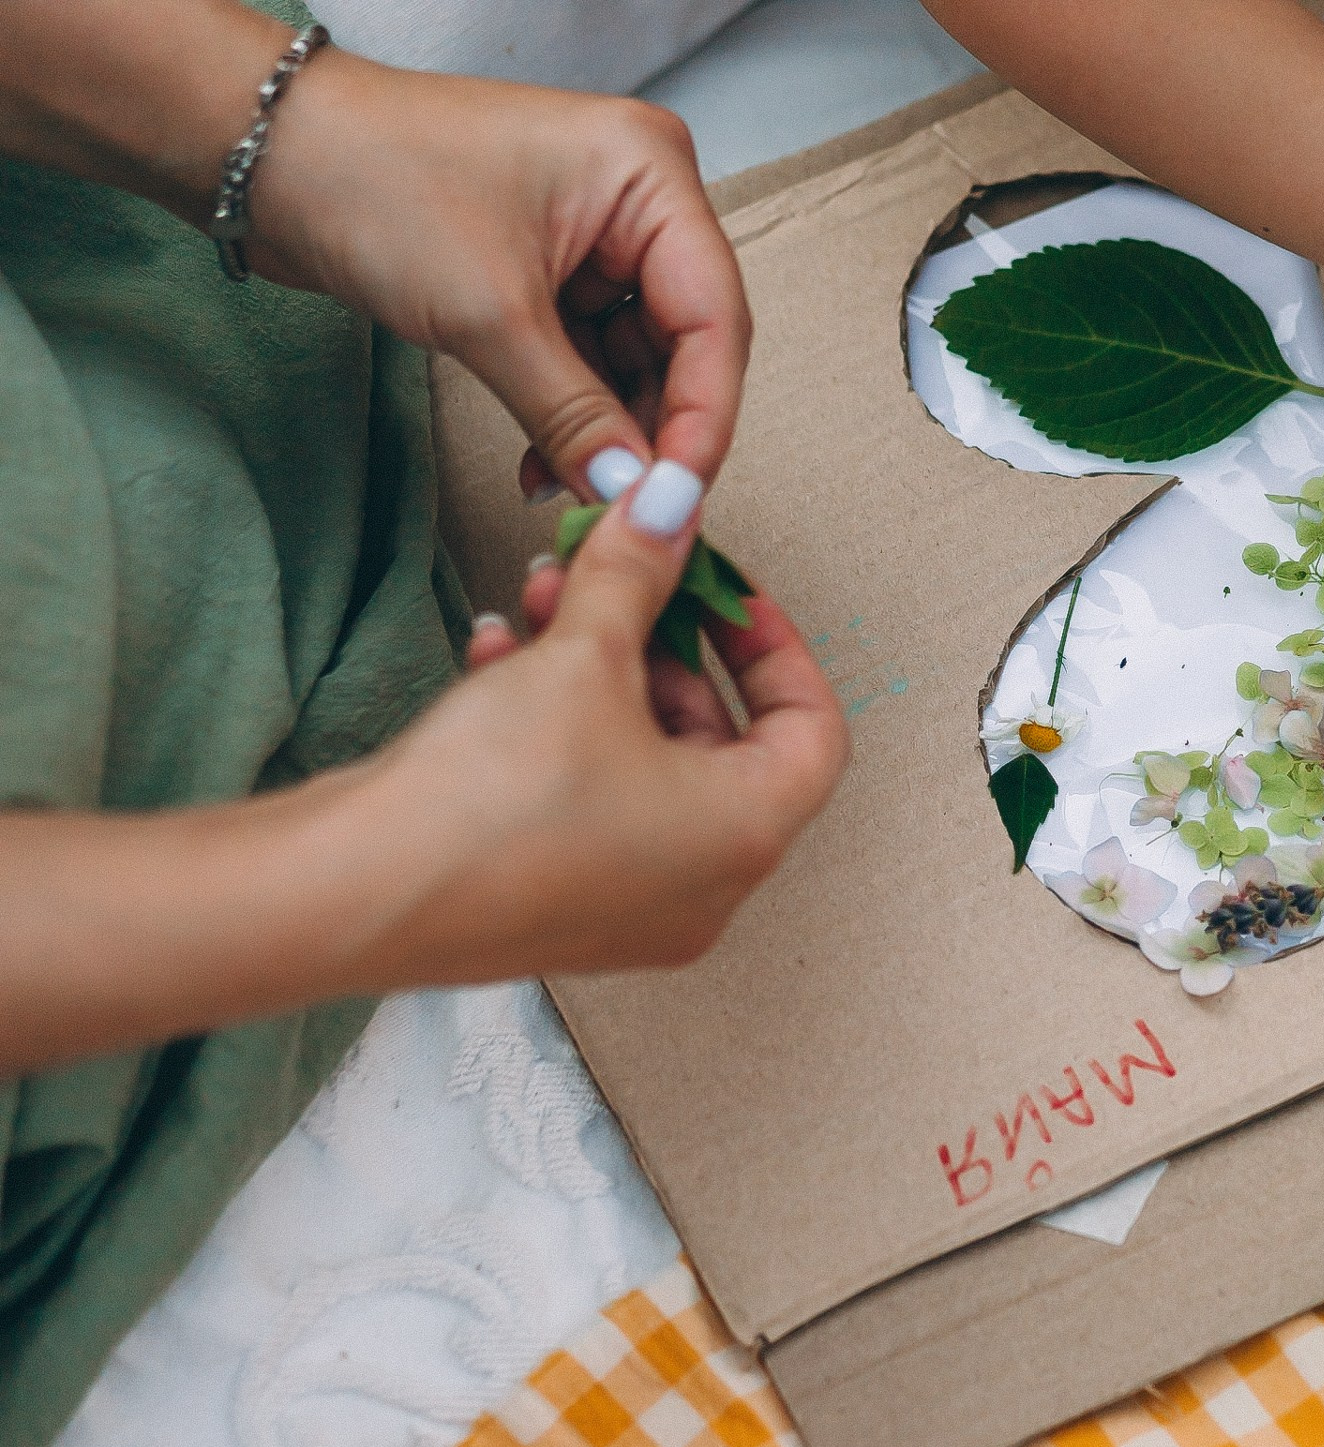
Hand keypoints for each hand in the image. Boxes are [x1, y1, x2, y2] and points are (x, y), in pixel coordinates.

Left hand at [247, 46, 749, 499]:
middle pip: (685, 342)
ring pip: (638, 360)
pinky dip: (573, 414)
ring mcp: (596, 234)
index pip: (713, 316)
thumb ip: (576, 414)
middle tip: (626, 510)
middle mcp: (638, 198)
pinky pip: (591, 357)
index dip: (702, 417)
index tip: (675, 498)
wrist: (262, 155)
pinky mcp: (554, 268)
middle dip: (653, 430)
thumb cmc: (372, 182)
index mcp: (649, 173)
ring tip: (568, 493)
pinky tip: (545, 464)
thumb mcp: (490, 314)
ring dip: (607, 434)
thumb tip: (634, 496)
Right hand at [349, 474, 847, 982]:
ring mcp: (632, 909)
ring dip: (599, 672)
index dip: (774, 647)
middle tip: (620, 579)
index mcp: (746, 836)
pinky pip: (589, 799)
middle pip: (721, 741)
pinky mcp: (560, 907)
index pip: (813, 730)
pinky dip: (559, 728)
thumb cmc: (493, 802)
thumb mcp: (584, 658)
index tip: (724, 592)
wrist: (355, 895)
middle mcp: (706, 889)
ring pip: (644, 762)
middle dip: (661, 645)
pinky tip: (498, 659)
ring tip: (546, 603)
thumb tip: (671, 506)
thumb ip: (637, 573)